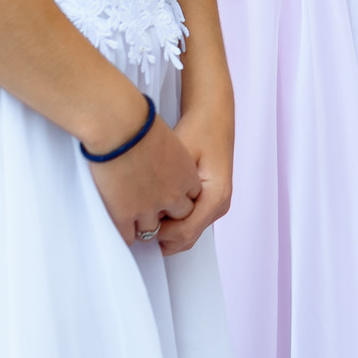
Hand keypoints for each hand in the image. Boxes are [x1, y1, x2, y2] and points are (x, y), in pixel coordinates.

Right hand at [87, 106, 202, 244]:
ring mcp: (149, 208)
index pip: (189, 200)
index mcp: (187, 177)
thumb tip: (167, 167)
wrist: (120, 126)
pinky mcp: (125, 214)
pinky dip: (126, 233)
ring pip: (152, 230)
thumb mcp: (170, 140)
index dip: (176, 201)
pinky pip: (129, 235)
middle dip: (166, 219)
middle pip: (176, 219)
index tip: (167, 201)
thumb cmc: (141, 125)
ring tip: (134, 218)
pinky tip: (121, 225)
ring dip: (144, 225)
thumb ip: (175, 160)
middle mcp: (172, 196)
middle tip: (152, 213)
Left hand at [152, 104, 234, 255]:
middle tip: (136, 221)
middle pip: (186, 239)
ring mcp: (217, 206)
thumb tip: (144, 211)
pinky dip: (172, 223)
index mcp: (216, 195)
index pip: (184, 232)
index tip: (137, 220)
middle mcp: (220, 205)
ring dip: (166, 231)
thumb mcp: (178, 156)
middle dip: (160, 235)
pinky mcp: (210, 202)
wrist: (213, 117)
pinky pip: (190, 224)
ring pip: (187, 235)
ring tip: (145, 214)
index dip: (158, 232)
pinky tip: (156, 210)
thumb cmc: (198, 130)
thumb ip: (164, 187)